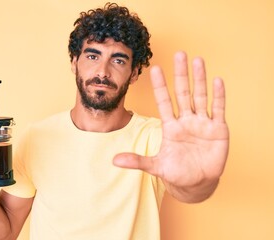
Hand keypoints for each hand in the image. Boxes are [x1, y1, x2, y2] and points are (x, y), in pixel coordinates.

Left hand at [113, 51, 228, 201]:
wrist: (197, 183)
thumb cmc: (176, 172)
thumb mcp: (156, 166)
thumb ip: (137, 161)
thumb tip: (114, 161)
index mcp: (170, 127)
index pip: (164, 101)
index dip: (160, 86)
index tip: (154, 68)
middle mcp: (186, 120)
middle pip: (183, 93)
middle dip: (181, 74)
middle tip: (179, 54)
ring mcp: (202, 123)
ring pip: (200, 96)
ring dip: (200, 79)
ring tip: (198, 60)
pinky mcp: (218, 129)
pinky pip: (218, 109)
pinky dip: (218, 96)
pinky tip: (217, 80)